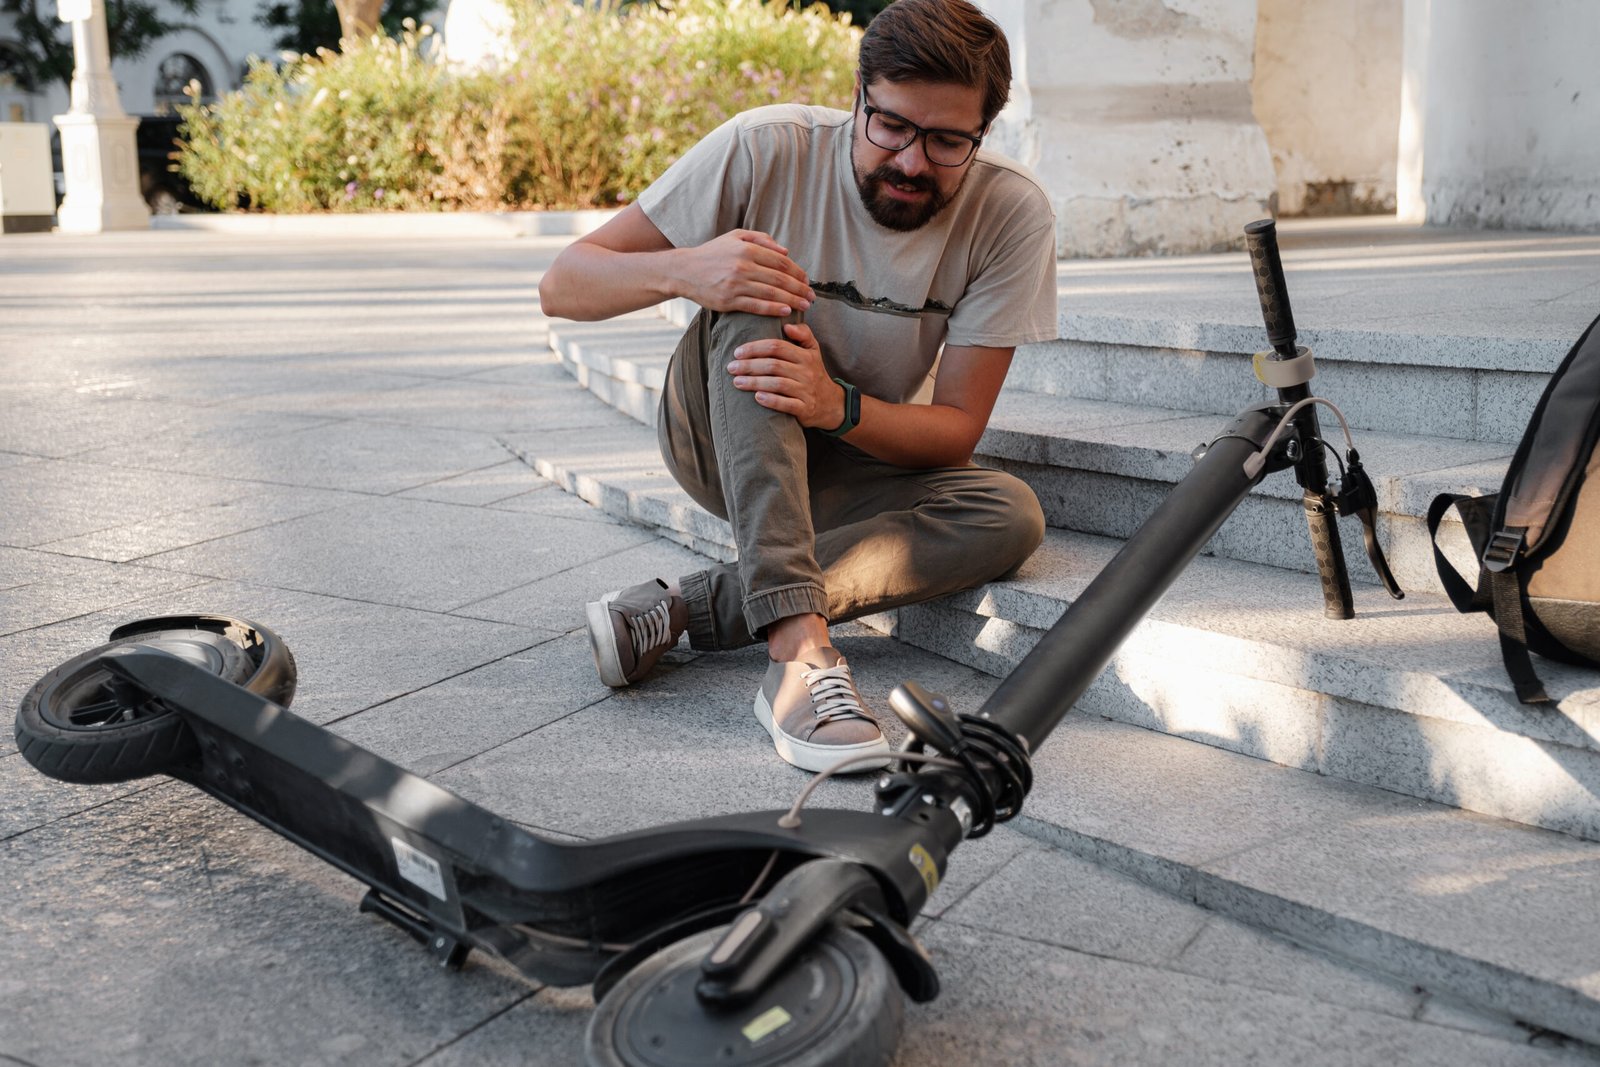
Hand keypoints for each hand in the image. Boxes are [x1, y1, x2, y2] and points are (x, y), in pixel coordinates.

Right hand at [672, 230, 815, 316]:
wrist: (684, 271)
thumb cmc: (713, 253)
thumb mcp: (735, 237)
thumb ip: (761, 239)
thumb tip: (785, 250)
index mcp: (747, 248)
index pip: (780, 261)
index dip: (797, 272)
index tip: (807, 280)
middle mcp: (742, 265)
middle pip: (780, 279)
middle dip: (800, 289)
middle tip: (811, 297)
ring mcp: (735, 284)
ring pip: (771, 294)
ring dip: (792, 301)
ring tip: (805, 306)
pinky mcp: (728, 301)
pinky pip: (756, 306)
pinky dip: (773, 309)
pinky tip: (786, 312)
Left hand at [727, 322, 846, 428]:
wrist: (831, 404)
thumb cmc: (814, 373)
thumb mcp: (813, 351)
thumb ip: (803, 333)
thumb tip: (787, 324)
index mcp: (806, 355)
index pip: (777, 347)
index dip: (755, 348)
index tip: (737, 352)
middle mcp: (807, 372)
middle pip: (774, 365)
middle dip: (749, 365)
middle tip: (731, 367)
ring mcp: (806, 391)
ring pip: (777, 384)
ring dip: (754, 382)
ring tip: (736, 382)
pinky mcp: (805, 409)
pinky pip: (786, 404)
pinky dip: (771, 400)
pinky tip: (757, 397)